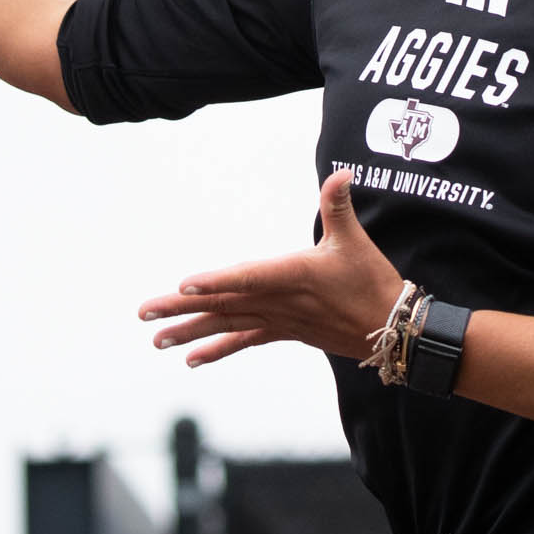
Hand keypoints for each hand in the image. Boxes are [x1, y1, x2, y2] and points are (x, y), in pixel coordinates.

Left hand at [137, 169, 406, 367]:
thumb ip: (338, 206)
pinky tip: (192, 360)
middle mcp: (278, 301)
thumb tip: (340, 173)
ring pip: (226, 325)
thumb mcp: (354, 241)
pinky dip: (218, 349)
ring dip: (189, 332)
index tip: (183, 284)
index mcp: (292, 275)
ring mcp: (278, 320)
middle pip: (222, 304)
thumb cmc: (371, 280)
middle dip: (180, 309)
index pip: (246, 277)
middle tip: (143, 313)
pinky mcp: (283, 332)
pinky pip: (244, 341)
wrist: (390, 329)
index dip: (215, 281)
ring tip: (156, 340)